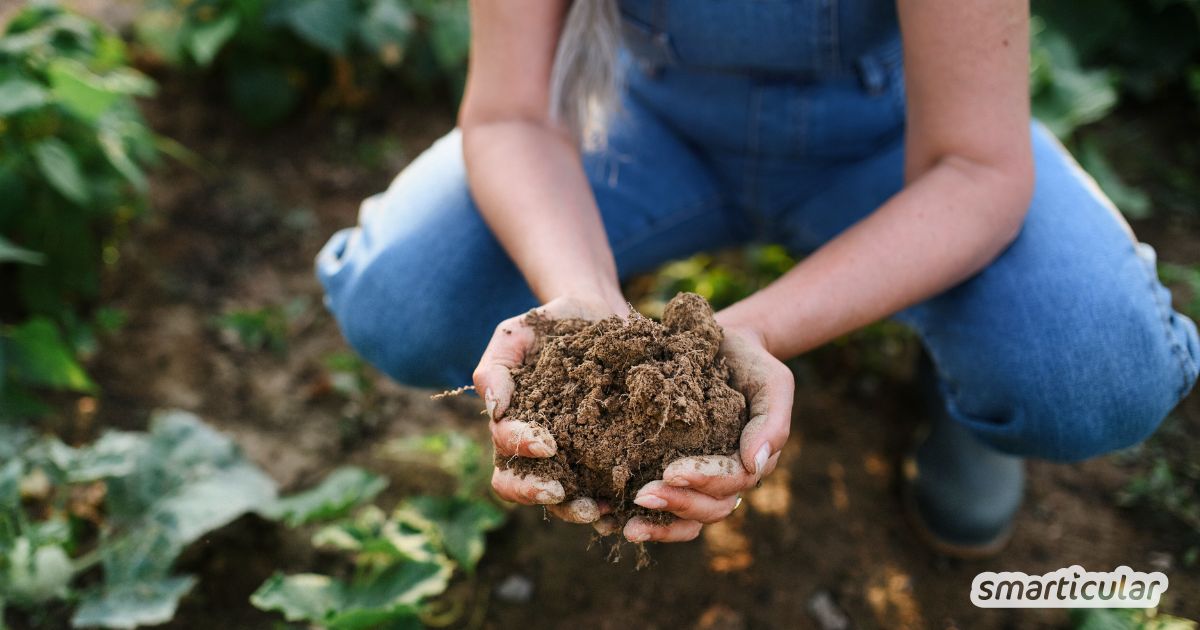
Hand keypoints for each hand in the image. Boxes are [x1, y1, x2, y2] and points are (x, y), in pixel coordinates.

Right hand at [473, 295, 622, 523]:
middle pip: (521, 486)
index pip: (505, 448)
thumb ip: (495, 367)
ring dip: (575, 508)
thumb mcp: (517, 334)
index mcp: (512, 422)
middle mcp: (537, 447)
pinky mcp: (605, 456)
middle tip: (560, 492)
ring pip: (562, 498)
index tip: (547, 444)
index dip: (521, 450)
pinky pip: (603, 489)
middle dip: (537, 493)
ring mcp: (572, 456)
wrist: (599, 314)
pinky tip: (627, 506)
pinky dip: (612, 505)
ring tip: (599, 510)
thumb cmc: (551, 325)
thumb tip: (494, 408)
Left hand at [623, 324, 793, 542]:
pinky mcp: (670, 473)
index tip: (671, 471)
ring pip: (687, 519)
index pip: (732, 482)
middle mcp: (725, 480)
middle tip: (642, 496)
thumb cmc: (750, 363)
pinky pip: (661, 509)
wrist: (721, 347)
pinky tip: (608, 521)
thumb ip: (772, 422)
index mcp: (750, 462)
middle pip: (708, 508)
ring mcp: (698, 482)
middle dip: (677, 504)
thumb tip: (755, 464)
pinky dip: (639, 519)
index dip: (703, 480)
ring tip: (627, 527)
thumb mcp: (772, 382)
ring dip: (658, 526)